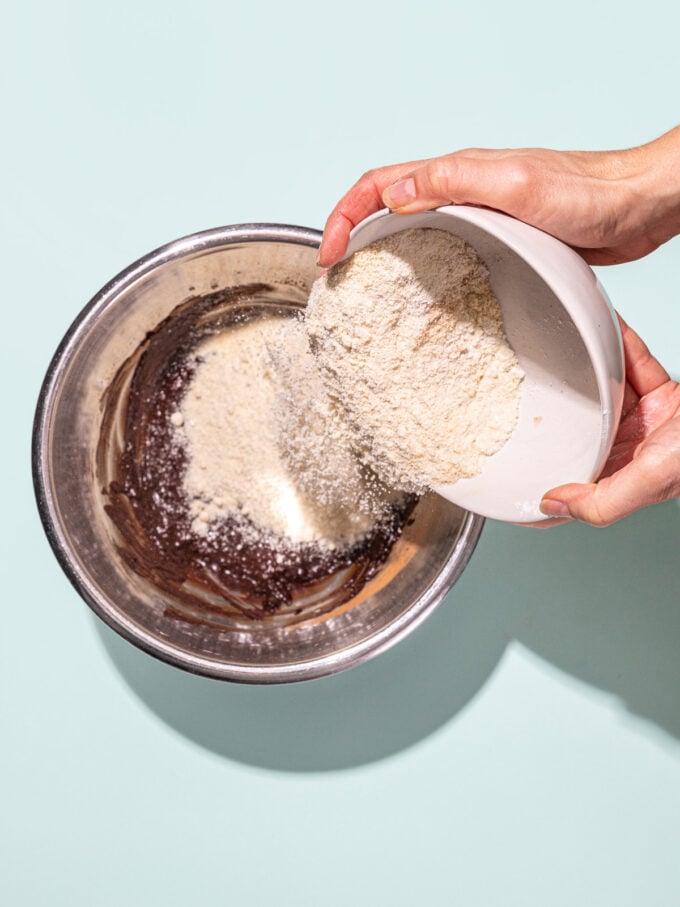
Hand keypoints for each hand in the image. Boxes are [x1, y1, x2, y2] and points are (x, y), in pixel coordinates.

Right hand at [318, 127, 679, 267]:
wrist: (635, 205)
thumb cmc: (586, 193)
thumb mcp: (515, 185)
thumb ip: (454, 183)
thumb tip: (395, 194)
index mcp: (456, 173)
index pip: (379, 185)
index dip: (345, 215)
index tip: (328, 254)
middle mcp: (461, 188)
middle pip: (386, 202)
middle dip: (350, 231)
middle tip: (335, 271)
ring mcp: (477, 212)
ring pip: (410, 224)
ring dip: (378, 247)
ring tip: (363, 283)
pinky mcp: (496, 234)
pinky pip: (441, 243)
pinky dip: (415, 262)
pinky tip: (419, 289)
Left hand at [539, 316, 679, 526]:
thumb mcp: (651, 481)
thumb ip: (600, 502)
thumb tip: (549, 504)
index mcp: (621, 478)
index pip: (572, 479)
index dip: (541, 471)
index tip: (508, 456)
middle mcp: (627, 450)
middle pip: (581, 428)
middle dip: (556, 409)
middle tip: (521, 384)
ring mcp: (643, 420)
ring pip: (602, 391)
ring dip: (584, 368)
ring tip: (554, 345)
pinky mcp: (661, 392)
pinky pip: (632, 363)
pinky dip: (619, 343)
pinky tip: (601, 327)